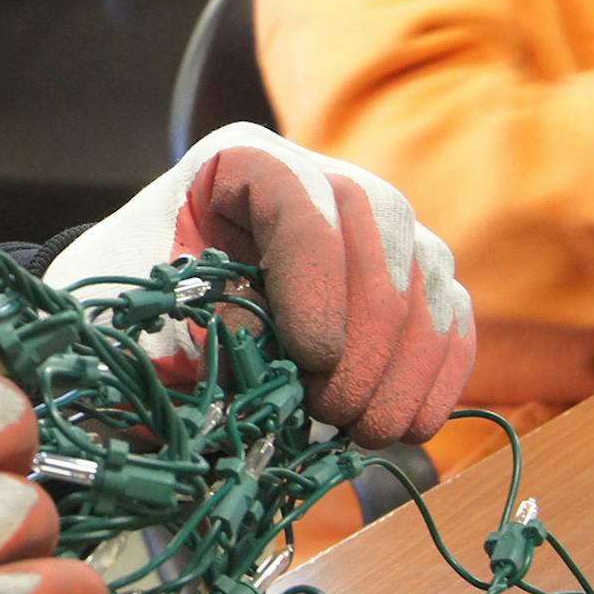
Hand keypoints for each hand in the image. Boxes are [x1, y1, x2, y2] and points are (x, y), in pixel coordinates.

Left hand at [45, 124, 474, 445]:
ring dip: (403, 368)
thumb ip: (211, 328)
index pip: (298, 197)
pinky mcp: (413, 276)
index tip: (311, 358)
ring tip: (360, 431)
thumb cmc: (144, 302)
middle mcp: (324, 178)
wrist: (158, 312)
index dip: (316, 279)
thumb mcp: (154, 308)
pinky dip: (437, 374)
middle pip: (377, 236)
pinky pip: (450, 316)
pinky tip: (407, 424)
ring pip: (424, 278)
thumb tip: (285, 366)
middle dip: (365, 340)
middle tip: (330, 415)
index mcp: (244, 161)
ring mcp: (380, 226)